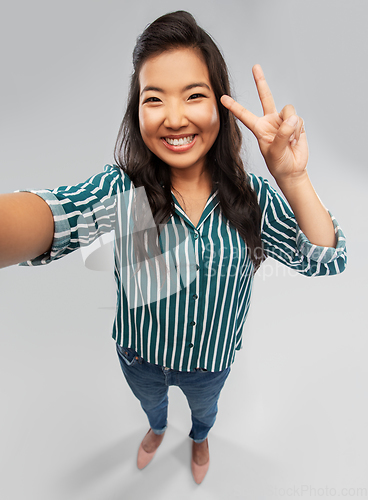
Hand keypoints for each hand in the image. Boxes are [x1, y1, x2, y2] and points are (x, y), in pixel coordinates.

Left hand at [220, 64, 307, 182]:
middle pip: (265, 97)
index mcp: (259, 128)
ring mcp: (283, 120)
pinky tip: (295, 140)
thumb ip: (282, 134)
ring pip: (288, 111)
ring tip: (289, 140)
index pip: (244, 115)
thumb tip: (292, 119)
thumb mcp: (274, 152)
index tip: (222, 98)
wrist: (293, 170)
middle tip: (255, 67)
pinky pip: (299, 119)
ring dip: (291, 126)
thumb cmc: (279, 164)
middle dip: (260, 81)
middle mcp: (270, 121)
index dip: (234, 106)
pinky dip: (298, 131)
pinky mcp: (296, 122)